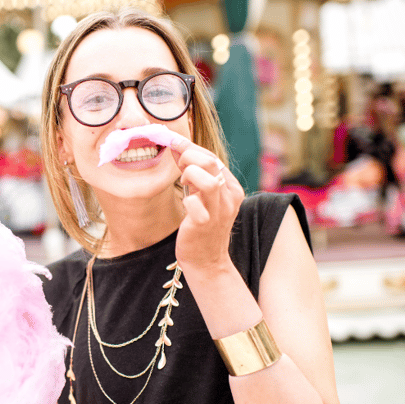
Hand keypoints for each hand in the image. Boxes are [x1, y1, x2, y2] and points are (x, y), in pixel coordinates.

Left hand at [170, 139, 243, 272]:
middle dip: (188, 157)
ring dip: (189, 175)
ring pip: (207, 180)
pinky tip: (186, 204)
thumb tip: (177, 149)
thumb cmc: (201, 226)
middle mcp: (229, 197)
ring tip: (184, 183)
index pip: (213, 157)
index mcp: (231, 187)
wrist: (207, 261)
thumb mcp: (202, 196)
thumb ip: (194, 174)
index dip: (190, 147)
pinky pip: (194, 204)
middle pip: (211, 162)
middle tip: (177, 164)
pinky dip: (187, 200)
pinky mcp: (204, 224)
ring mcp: (219, 211)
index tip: (172, 141)